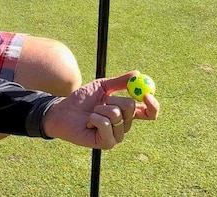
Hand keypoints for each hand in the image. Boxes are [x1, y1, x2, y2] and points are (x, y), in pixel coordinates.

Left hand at [41, 71, 159, 149]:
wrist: (63, 111)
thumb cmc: (82, 99)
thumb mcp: (102, 86)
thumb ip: (119, 82)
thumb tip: (138, 73)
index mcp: (127, 112)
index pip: (149, 112)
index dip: (152, 104)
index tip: (146, 94)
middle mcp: (124, 125)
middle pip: (132, 108)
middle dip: (114, 99)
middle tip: (103, 100)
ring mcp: (117, 135)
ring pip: (117, 115)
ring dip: (101, 108)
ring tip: (92, 112)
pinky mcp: (107, 143)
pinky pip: (105, 124)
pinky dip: (94, 118)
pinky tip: (88, 122)